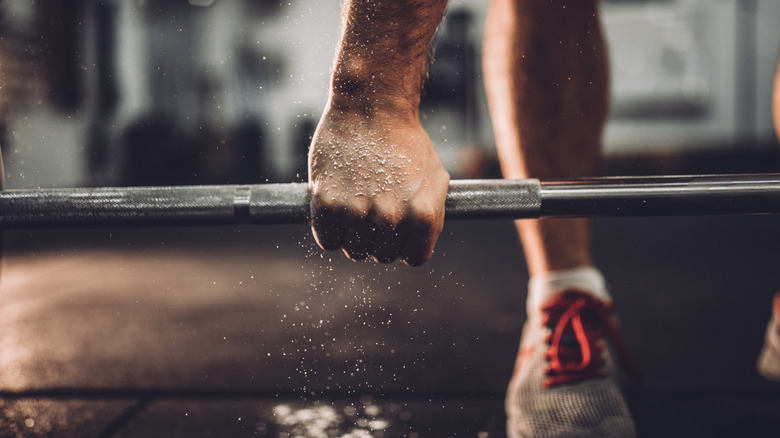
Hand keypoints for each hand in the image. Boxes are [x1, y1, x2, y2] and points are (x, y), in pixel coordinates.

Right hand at [308, 107, 449, 265]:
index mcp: (423, 214)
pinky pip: (328, 241)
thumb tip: (420, 242)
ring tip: (357, 207)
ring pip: (355, 251)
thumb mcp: (435, 177)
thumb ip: (432, 215)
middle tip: (376, 212)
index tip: (399, 230)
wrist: (371, 107)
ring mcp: (358, 212)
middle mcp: (392, 218)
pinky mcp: (327, 203)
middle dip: (381, 239)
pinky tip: (338, 210)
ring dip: (356, 236)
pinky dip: (332, 231)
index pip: (414, 258)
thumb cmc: (404, 140)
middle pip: (383, 256)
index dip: (406, 244)